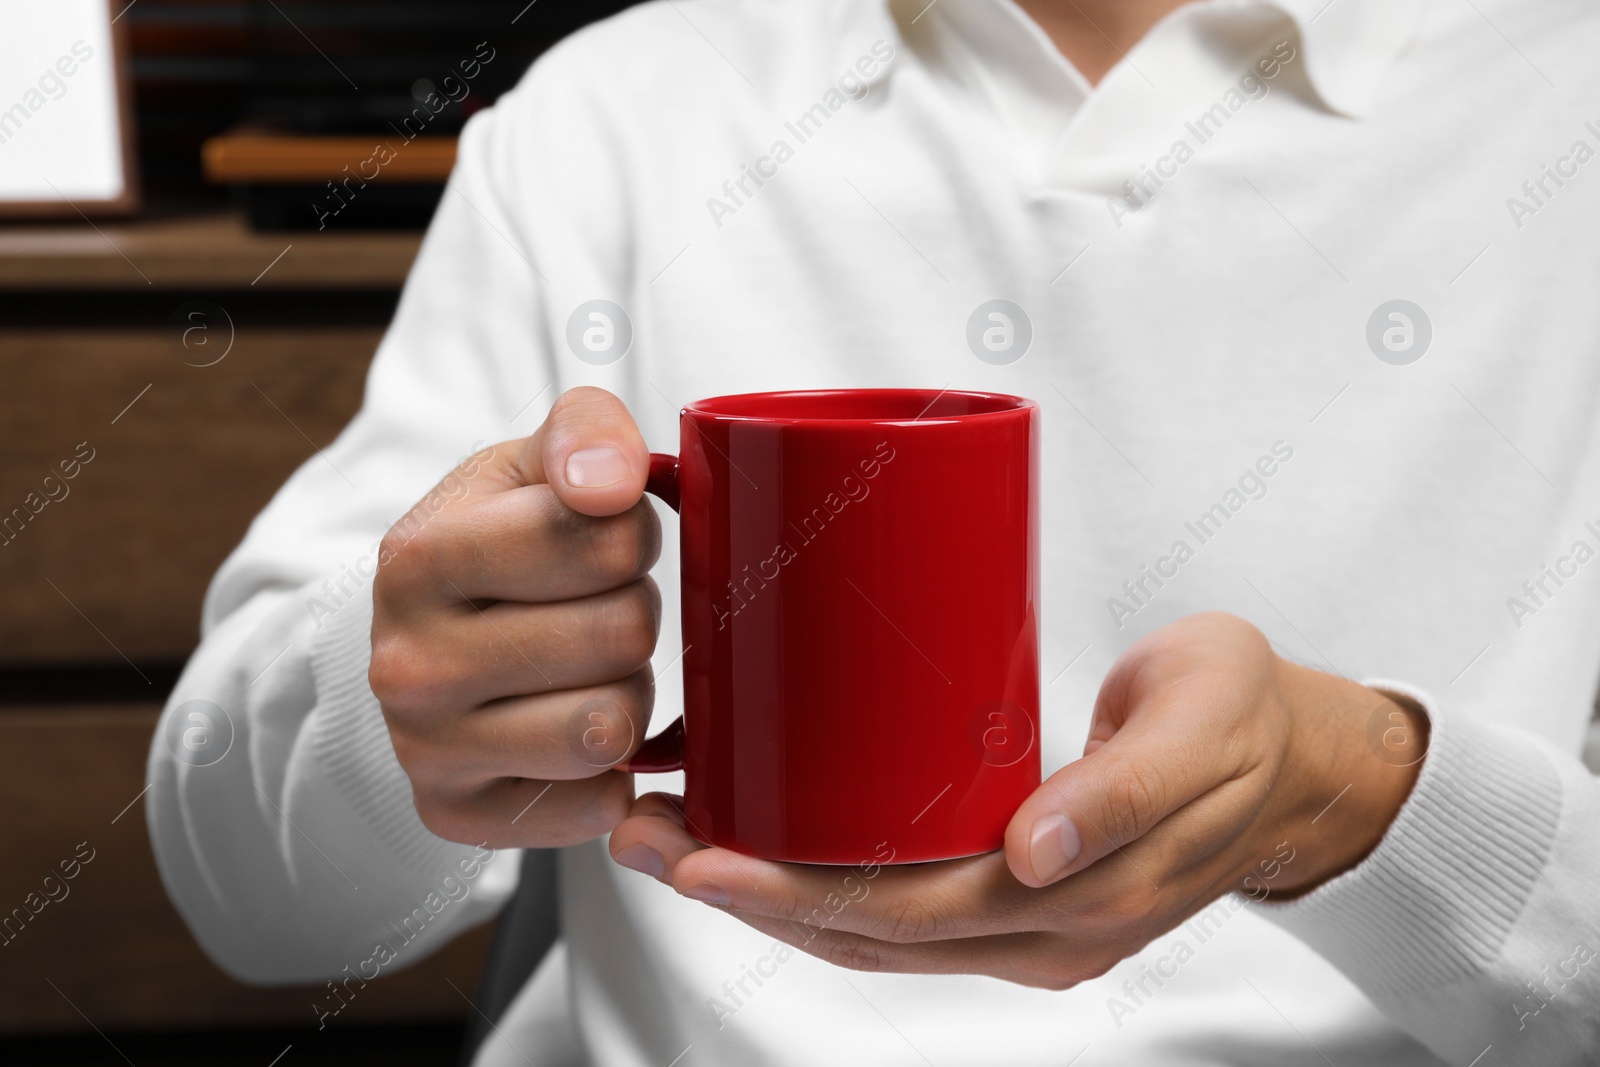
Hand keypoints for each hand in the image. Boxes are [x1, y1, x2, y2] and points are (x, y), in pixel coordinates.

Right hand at [370, 387, 659, 847]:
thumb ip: (585, 432)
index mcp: (420, 558)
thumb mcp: (528, 464)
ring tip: (587, 669)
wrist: (418, 639)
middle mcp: (407, 665)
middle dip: (633, 613)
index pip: (603, 540)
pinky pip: (597, 807)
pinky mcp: (455, 817)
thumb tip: (612, 484)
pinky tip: (572, 728)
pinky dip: (612, 774)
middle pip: (620, 634)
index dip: (632, 534)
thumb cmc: (495, 540)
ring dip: (627, 693)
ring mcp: (425, 751)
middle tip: (596, 608)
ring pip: (611, 727)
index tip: (606, 538)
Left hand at [608, 612, 1427, 987]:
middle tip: (644, 831)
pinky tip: (759, 836)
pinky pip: (899, 903)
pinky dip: (818, 878)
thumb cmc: (1244, 724)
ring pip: (871, 927)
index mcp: (1079, 903)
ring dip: (764, 888)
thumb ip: (1125, 794)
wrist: (1294, 757)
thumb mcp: (1200, 735)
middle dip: (745, 890)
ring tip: (668, 832)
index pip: (907, 919)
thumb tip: (1034, 854)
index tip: (702, 853)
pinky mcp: (1012, 885)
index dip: (796, 895)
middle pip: (865, 931)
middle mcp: (1038, 930)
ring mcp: (1023, 919)